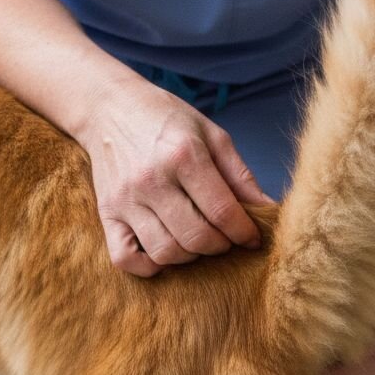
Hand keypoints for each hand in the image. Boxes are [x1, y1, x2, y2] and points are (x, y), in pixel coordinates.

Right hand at [79, 79, 273, 276]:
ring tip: (196, 239)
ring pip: (165, 252)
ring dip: (190, 256)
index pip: (222, 212)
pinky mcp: (106, 213)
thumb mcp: (212, 135)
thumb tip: (268, 209)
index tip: (252, 237)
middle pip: (196, 237)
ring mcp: (125, 199)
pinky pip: (124, 259)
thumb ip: (240, 175)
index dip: (244, 232)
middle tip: (224, 237)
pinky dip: (148, 266)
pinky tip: (163, 252)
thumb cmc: (167, 120)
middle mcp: (151, 179)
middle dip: (220, 246)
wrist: (110, 108)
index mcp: (183, 155)